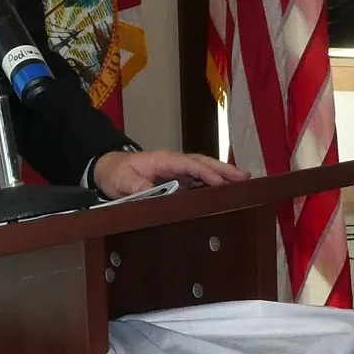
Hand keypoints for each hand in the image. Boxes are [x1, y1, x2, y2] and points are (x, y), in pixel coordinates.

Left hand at [93, 150, 247, 199]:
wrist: (108, 169)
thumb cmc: (116, 173)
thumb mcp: (122, 180)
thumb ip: (137, 186)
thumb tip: (153, 192)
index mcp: (162, 160)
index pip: (187, 164)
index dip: (204, 172)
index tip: (220, 182)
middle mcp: (173, 162)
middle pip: (201, 162)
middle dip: (222, 169)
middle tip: (245, 177)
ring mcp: (176, 170)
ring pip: (203, 169)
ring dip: (222, 174)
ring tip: (244, 182)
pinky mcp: (177, 178)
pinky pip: (198, 178)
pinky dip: (213, 182)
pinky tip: (226, 191)